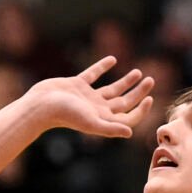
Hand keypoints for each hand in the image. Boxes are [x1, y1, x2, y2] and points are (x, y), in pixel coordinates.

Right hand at [28, 57, 155, 136]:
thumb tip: (130, 133)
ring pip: (112, 89)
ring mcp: (87, 97)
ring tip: (138, 72)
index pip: (127, 117)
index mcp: (103, 119)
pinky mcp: (77, 85)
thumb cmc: (64, 115)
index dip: (140, 110)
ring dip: (126, 82)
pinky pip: (93, 75)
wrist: (40, 105)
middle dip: (138, 92)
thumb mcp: (90, 122)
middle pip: (123, 102)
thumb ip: (110, 128)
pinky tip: (112, 59)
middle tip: (150, 80)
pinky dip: (103, 67)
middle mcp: (97, 109)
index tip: (150, 98)